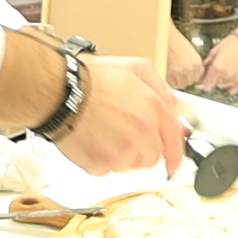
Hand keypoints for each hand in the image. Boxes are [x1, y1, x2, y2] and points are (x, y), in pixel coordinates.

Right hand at [51, 55, 182, 177]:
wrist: (61, 93)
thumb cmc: (91, 80)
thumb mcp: (134, 68)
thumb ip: (160, 87)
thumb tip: (172, 106)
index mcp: (153, 110)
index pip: (175, 141)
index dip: (176, 155)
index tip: (174, 163)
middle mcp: (142, 132)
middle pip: (152, 157)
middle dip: (142, 150)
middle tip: (123, 135)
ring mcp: (123, 151)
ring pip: (130, 165)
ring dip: (121, 155)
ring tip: (104, 133)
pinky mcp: (102, 164)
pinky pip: (107, 170)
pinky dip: (101, 159)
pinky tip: (93, 140)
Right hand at [165, 26, 203, 89]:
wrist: (165, 38)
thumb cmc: (177, 41)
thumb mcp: (191, 52)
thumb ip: (194, 64)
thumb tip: (194, 73)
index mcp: (197, 63)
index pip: (198, 77)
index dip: (193, 76)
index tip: (190, 75)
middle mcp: (190, 69)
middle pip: (190, 82)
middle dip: (186, 79)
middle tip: (181, 75)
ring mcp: (179, 73)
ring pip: (181, 84)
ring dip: (178, 81)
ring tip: (174, 75)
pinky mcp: (169, 75)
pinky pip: (172, 84)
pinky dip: (171, 82)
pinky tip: (169, 75)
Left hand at [198, 33, 237, 94]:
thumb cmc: (233, 42)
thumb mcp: (216, 49)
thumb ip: (208, 61)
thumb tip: (203, 68)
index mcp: (216, 67)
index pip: (206, 84)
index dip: (204, 83)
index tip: (205, 80)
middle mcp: (225, 75)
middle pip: (215, 85)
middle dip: (213, 80)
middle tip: (216, 72)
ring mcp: (235, 78)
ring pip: (223, 87)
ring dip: (222, 82)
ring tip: (225, 73)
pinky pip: (234, 90)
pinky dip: (231, 87)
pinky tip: (230, 80)